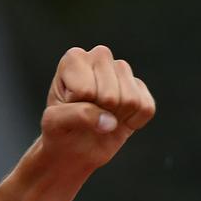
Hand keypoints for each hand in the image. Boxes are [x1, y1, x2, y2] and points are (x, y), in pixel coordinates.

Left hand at [38, 45, 153, 173]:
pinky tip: (117, 119)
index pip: (85, 91)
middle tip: (85, 115)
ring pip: (130, 101)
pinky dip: (132, 123)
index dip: (76, 107)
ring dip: (115, 118)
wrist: (73, 145)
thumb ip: (77, 115)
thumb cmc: (60, 130)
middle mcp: (100, 56)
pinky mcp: (140, 86)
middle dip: (97, 113)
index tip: (67, 108)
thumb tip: (111, 121)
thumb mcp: (54, 123)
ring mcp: (121, 68)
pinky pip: (146, 108)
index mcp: (74, 59)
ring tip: (100, 115)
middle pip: (110, 96)